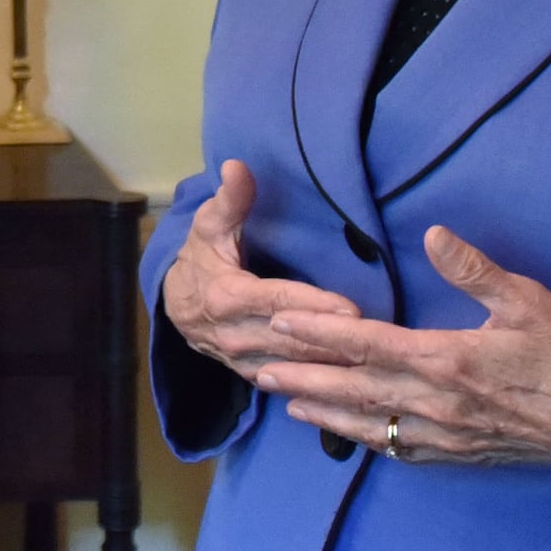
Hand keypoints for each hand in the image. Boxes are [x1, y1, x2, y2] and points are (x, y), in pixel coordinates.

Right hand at [158, 162, 362, 385]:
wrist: (173, 306)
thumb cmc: (202, 259)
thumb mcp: (209, 226)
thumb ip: (230, 199)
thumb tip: (237, 166)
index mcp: (226, 295)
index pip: (276, 300)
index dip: (313, 305)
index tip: (351, 309)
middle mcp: (234, 333)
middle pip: (291, 340)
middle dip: (333, 342)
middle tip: (377, 341)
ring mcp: (242, 359)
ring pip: (292, 367)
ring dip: (330, 367)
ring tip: (372, 363)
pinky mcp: (251, 374)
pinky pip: (287, 383)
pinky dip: (316, 385)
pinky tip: (349, 384)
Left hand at [258, 224, 550, 469]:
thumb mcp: (530, 303)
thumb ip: (476, 270)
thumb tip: (434, 234)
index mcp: (451, 361)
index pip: (369, 344)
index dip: (320, 332)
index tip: (280, 320)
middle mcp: (439, 404)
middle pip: (355, 390)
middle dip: (302, 377)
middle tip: (255, 368)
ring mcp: (447, 435)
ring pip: (369, 425)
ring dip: (322, 413)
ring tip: (282, 401)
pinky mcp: (460, 455)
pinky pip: (400, 449)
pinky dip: (364, 438)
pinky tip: (344, 432)